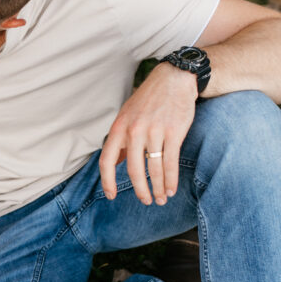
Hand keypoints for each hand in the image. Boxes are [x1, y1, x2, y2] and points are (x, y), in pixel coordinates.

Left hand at [98, 64, 197, 205]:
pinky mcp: (173, 132)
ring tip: (160, 199)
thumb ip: (121, 139)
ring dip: (158, 188)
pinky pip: (170, 162)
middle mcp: (134, 131)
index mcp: (118, 128)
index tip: (111, 195)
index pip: (107, 160)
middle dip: (140, 190)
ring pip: (154, 169)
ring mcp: (154, 132)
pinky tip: (170, 189)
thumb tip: (118, 162)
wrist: (173, 80)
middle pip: (134, 170)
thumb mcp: (127, 116)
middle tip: (145, 201)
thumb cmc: (148, 100)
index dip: (107, 181)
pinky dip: (170, 179)